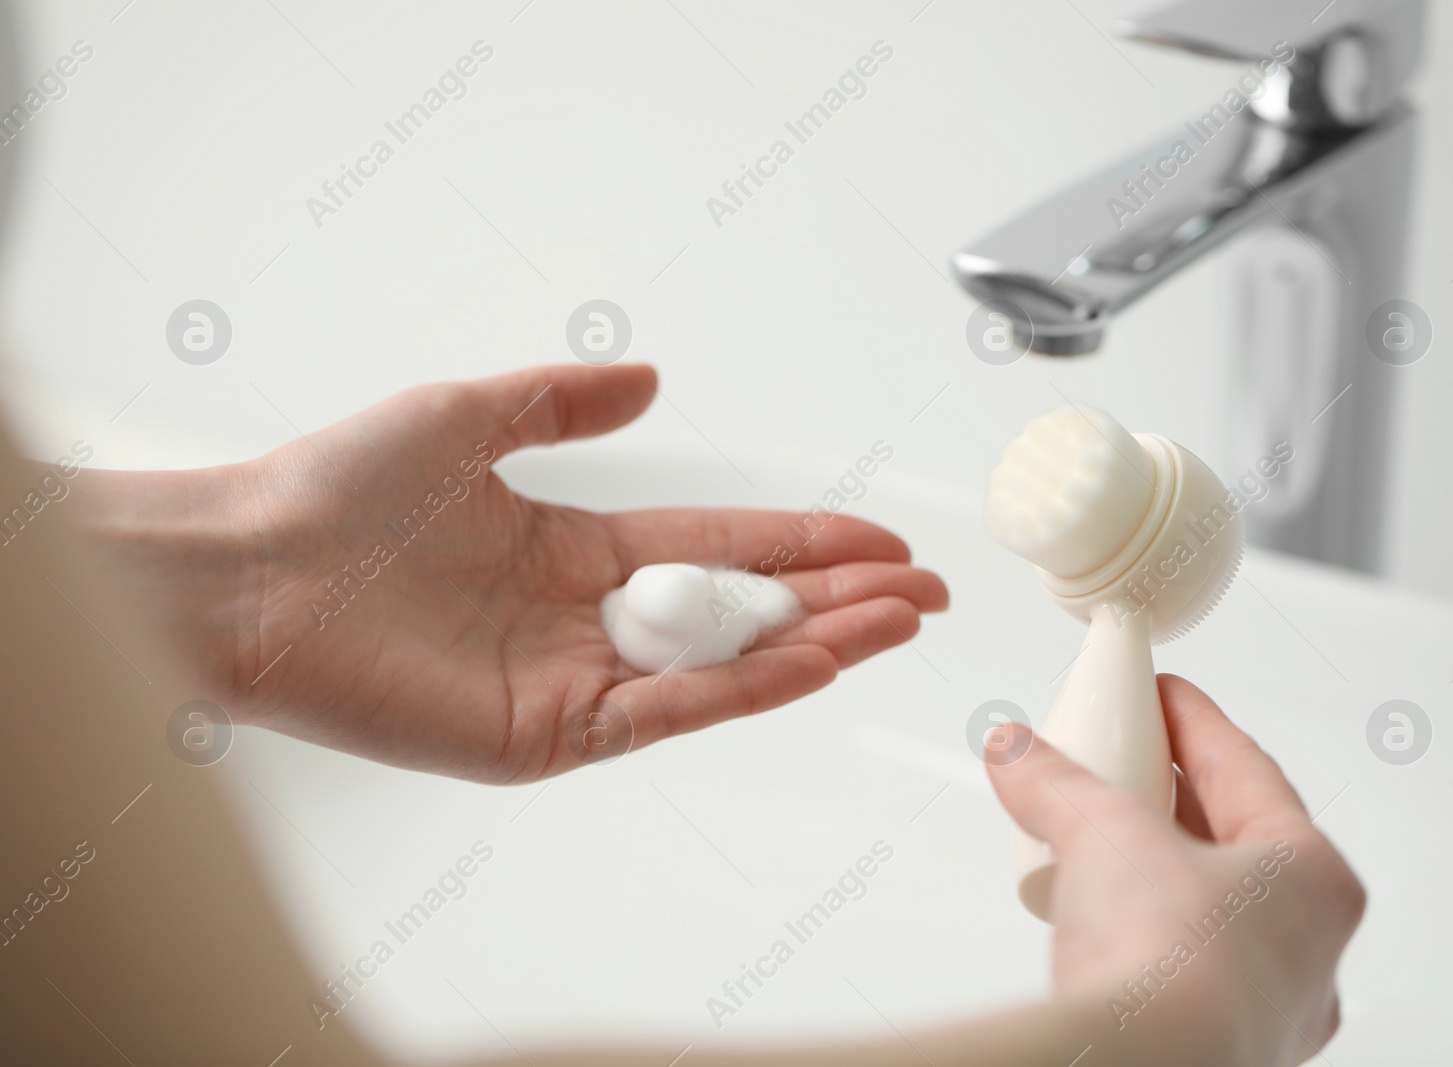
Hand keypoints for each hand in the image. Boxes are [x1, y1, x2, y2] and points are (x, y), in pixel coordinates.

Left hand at [77, 364, 946, 781]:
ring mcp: (571, 684)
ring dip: (813, 644)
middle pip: (739, 612)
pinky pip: (663, 715)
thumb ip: (562, 401)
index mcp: (575, 552)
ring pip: (718, 669)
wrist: (247, 569)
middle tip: (923, 589)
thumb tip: (647, 378)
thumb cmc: (335, 493)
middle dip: (836, 600)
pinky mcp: (542, 736)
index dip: (800, 542)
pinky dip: (740, 691)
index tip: (876, 537)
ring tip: (896, 620)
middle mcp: (586, 623)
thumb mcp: (467, 415)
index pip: (717, 548)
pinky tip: (810, 659)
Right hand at [986, 675, 1364, 1065]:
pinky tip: (1094, 915)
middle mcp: (1306, 949)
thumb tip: (1017, 751)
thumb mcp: (1101, 833)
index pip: (1249, 771)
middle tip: (1118, 757)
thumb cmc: (1169, 964)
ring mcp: (1264, 1007)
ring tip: (1094, 833)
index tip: (1159, 695)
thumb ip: (1057, 783)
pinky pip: (1176, 964)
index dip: (1193, 723)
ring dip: (1151, 864)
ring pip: (1207, 908)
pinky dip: (1137, 926)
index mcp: (1314, 879)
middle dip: (1167, 794)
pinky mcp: (1213, 1045)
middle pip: (1232, 840)